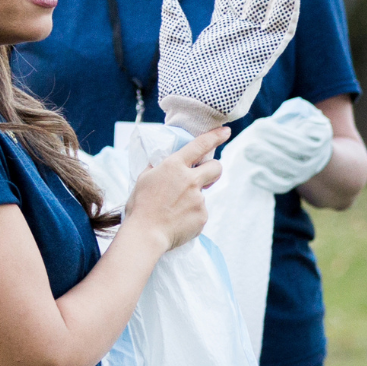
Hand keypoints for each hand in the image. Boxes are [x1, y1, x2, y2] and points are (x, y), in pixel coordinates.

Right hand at [120, 129, 225, 252]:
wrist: (145, 234)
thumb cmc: (141, 206)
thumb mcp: (144, 179)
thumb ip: (159, 168)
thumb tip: (164, 163)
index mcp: (174, 166)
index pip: (200, 145)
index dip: (215, 136)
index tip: (226, 131)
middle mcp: (190, 180)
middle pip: (216, 167)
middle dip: (213, 170)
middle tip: (203, 177)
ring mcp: (199, 199)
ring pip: (203, 194)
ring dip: (193, 199)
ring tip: (174, 210)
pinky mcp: (203, 215)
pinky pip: (200, 212)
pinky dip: (191, 215)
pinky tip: (178, 221)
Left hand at [158, 0, 301, 134]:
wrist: (190, 115)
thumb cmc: (179, 91)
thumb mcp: (173, 52)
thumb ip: (174, 26)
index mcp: (217, 32)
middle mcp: (236, 36)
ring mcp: (249, 46)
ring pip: (267, 10)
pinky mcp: (261, 59)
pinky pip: (279, 31)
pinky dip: (288, 10)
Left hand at [223, 98, 335, 194]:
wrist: (313, 151)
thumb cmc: (302, 128)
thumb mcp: (306, 116)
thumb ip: (295, 113)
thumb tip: (276, 116)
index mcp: (321, 135)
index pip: (302, 134)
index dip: (280, 132)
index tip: (260, 125)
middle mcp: (317, 155)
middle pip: (296, 151)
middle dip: (272, 144)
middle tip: (249, 142)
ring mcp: (306, 171)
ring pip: (289, 170)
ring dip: (267, 160)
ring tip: (247, 152)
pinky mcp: (294, 183)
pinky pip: (283, 185)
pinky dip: (268, 182)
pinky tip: (252, 174)